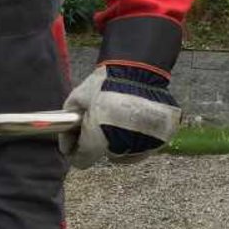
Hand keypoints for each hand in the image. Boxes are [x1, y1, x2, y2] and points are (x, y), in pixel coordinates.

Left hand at [59, 64, 180, 167]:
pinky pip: (146, 148)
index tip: (75, 144)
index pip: (83, 159)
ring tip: (118, 121)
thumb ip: (68, 126)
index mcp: (100, 135)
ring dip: (120, 142)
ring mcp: (146, 142)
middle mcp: (123, 143)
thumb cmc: (106, 82)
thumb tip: (66, 145)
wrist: (138, 69)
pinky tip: (133, 122)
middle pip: (106, 154)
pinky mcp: (162, 138)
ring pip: (126, 154)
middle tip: (100, 122)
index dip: (75, 151)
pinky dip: (139, 139)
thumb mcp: (77, 99)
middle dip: (100, 142)